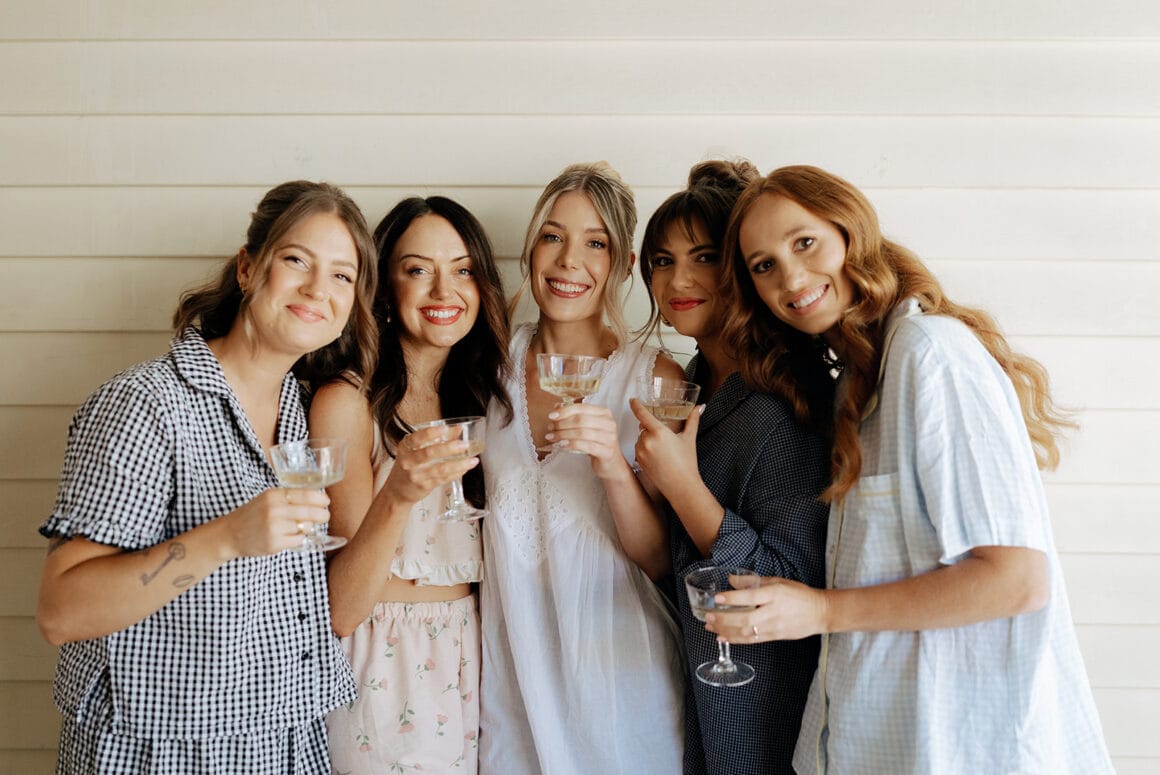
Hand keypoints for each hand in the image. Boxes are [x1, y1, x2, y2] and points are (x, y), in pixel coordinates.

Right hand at [224, 487, 330, 556]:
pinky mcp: (275, 542)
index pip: (306, 494)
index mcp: (274, 495)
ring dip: (307, 528)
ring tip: (298, 527)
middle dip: (322, 515)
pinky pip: (298, 540)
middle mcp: (274, 509)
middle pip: (310, 512)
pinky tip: (289, 536)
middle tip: (325, 516)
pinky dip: (298, 539)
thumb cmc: (252, 515)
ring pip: (306, 527)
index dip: (320, 499)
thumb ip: (288, 498)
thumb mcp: (268, 499)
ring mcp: (274, 526)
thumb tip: (317, 498)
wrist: (230, 534)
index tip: (326, 502)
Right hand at [388, 425, 478, 504]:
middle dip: (449, 448)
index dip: (431, 433)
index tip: (445, 428)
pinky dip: (456, 473)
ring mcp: (416, 475)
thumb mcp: (415, 450)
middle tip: (464, 445)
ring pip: (440, 469)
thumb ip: (436, 439)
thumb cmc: (408, 467)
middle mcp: (409, 461)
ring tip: (472, 460)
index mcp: (405, 447)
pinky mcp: (424, 486)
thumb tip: (456, 429)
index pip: (417, 438)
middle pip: (429, 453)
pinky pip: (443, 478)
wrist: (397, 491)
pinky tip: (464, 468)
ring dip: (459, 464)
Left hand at [546, 402, 630, 479]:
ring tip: (552, 437)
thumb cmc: (596, 442)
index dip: (564, 411)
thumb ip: (573, 416)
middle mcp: (609, 423)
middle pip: (580, 420)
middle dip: (562, 424)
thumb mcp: (586, 427)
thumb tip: (556, 407)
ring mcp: (609, 438)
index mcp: (604, 413)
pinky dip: (571, 445)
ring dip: (563, 435)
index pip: (581, 408)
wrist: (611, 463)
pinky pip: (586, 446)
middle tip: (550, 428)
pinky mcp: (607, 451)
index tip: (551, 416)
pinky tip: (561, 445)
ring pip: (582, 433)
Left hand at [629, 397, 701, 498]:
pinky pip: (639, 449)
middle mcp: (647, 440)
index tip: (632, 400)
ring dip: (647, 440)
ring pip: (640, 439)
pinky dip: (645, 450)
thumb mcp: (689, 439)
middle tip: (664, 439)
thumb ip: (692, 420)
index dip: (636, 405)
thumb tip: (699, 408)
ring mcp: (641, 452)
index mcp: (659, 432)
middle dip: (651, 429)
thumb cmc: (687, 463)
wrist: (681, 486)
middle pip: (643, 427)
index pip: (642, 413)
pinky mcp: (639, 461)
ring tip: (663, 451)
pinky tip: (658, 458)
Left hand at [704, 576, 829, 642]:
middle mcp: (773, 612)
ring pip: (747, 632)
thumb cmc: (799, 594)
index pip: (751, 596)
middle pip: (746, 619)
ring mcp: (774, 627)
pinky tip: (722, 637)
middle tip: (708, 616)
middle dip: (724, 619)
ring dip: (726, 630)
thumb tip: (731, 580)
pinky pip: (752, 640)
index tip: (717, 598)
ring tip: (710, 626)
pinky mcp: (775, 637)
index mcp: (775, 594)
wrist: (820, 612)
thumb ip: (753, 581)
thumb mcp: (778, 581)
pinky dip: (736, 639)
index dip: (732, 598)